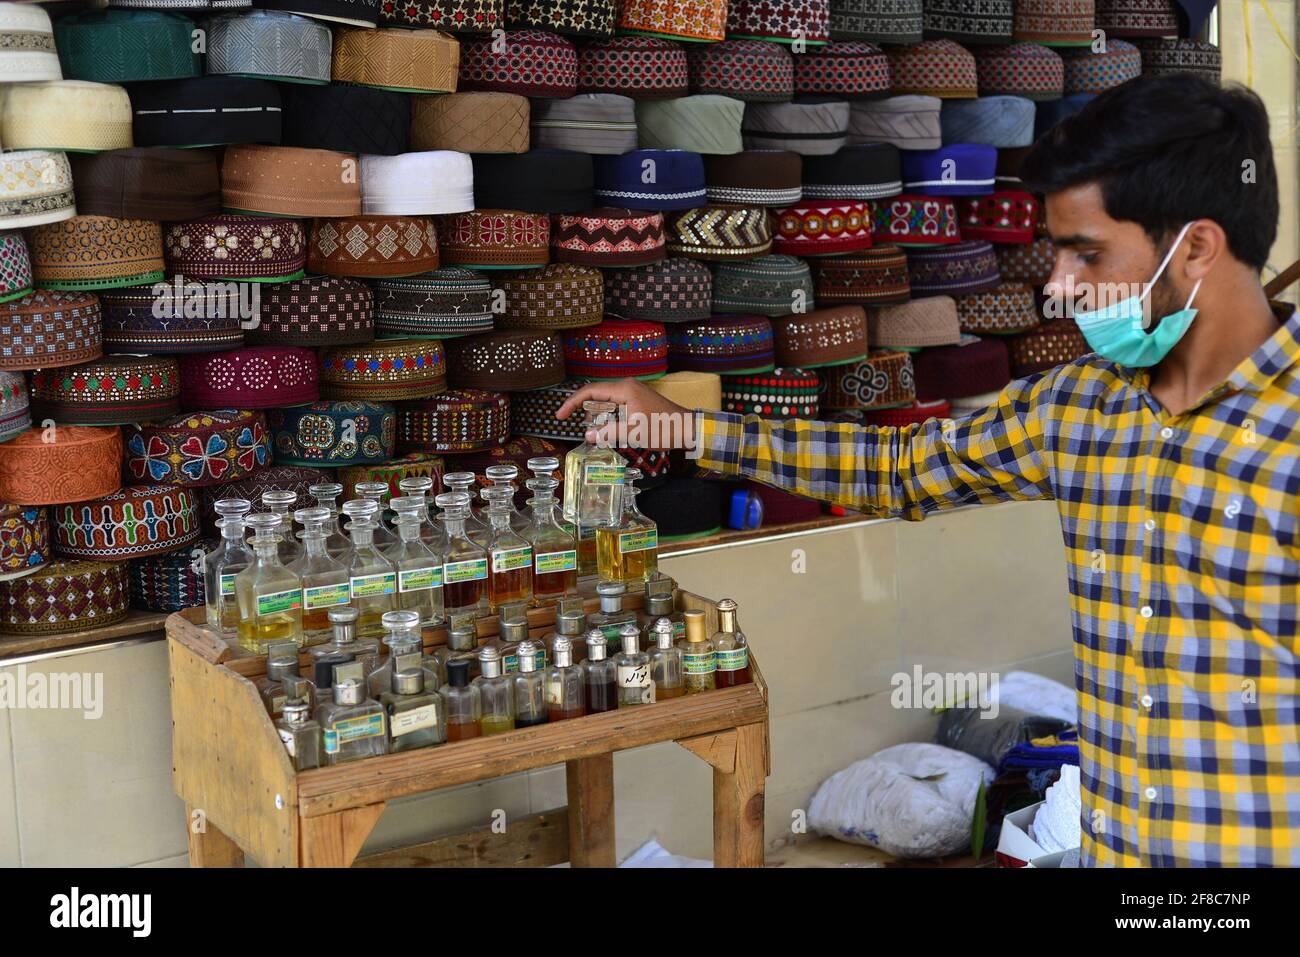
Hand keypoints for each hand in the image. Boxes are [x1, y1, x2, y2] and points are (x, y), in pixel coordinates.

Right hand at [556, 379, 695, 450]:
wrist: (687, 428)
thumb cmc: (663, 429)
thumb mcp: (633, 433)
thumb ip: (609, 433)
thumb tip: (587, 435)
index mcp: (624, 389)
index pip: (590, 391)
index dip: (572, 403)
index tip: (559, 416)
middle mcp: (627, 386)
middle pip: (596, 394)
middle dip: (584, 410)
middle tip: (578, 427)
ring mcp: (634, 391)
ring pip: (606, 400)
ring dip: (597, 415)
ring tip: (595, 431)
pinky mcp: (638, 399)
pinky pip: (616, 404)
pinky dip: (608, 415)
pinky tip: (609, 429)